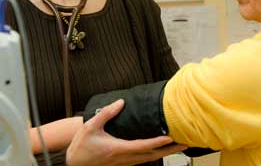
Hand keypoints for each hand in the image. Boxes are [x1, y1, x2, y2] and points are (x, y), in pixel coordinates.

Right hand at [66, 99, 186, 165]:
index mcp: (118, 149)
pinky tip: (163, 149)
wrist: (74, 162)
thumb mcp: (91, 126)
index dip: (158, 141)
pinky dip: (156, 155)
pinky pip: (144, 160)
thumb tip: (121, 102)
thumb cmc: (82, 145)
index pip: (143, 146)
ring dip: (166, 153)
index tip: (170, 136)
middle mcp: (124, 158)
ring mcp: (125, 163)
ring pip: (150, 159)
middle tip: (186, 142)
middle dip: (170, 150)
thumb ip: (106, 113)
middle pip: (153, 156)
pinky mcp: (124, 164)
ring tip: (180, 145)